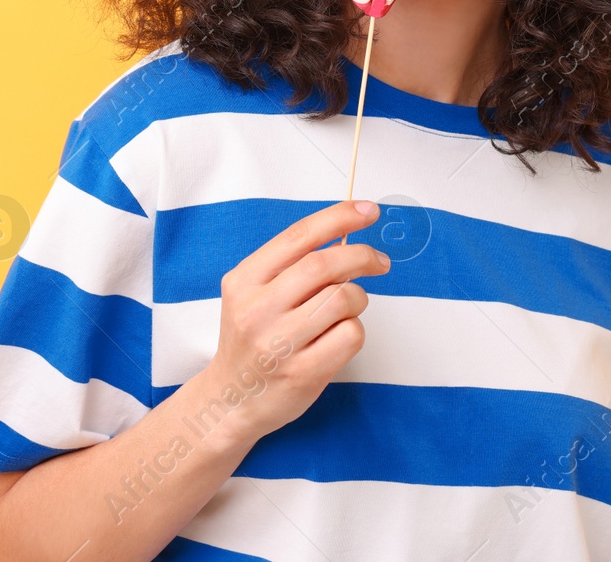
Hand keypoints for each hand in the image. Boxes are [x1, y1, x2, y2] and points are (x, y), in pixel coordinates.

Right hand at [196, 199, 389, 445]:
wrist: (230, 399)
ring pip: (342, 299)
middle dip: (361, 255)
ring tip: (347, 309)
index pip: (298, 237)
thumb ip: (291, 267)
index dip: (339, 218)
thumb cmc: (253, 340)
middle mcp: (257, 309)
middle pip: (324, 264)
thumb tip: (347, 239)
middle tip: (379, 261)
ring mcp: (279, 343)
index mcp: (243, 281)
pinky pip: (350, 335)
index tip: (369, 211)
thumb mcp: (253, 295)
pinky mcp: (302, 373)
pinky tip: (338, 337)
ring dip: (357, 298)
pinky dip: (355, 329)